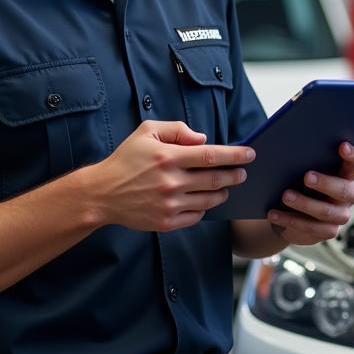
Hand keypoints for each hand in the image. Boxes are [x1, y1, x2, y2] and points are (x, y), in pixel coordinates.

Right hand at [88, 119, 254, 232]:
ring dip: (223, 192)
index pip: (212, 155)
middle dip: (235, 175)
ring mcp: (169, 204)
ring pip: (210, 199)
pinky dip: (205, 207)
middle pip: (216, 179)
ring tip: (226, 186)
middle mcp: (171, 182)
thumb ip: (177, 130)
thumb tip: (203, 139)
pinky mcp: (166, 223)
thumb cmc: (126, 159)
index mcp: (168, 157)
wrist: (102, 194)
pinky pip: (197, 215)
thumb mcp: (147, 132)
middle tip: (243, 172)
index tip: (251, 154)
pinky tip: (204, 199)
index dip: (235, 155)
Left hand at [266, 142, 353, 244]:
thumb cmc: (299, 182)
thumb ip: (305, 161)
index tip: (342, 145)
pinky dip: (290, 220)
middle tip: (306, 177)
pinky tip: (274, 214)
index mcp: (347, 175)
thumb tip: (290, 150)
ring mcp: (340, 216)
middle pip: (343, 190)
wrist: (291, 211)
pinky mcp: (327, 232)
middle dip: (325, 183)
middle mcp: (348, 196)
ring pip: (326, 212)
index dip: (352, 155)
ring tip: (286, 196)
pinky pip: (310, 229)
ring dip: (305, 204)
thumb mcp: (303, 170)